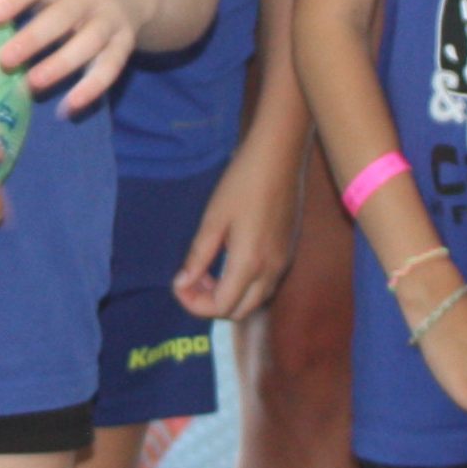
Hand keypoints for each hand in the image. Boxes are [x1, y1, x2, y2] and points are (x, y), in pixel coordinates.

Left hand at [0, 0, 146, 111]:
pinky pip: (110, 67)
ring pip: (89, 41)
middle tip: (4, 60)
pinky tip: (68, 107)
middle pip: (65, 13)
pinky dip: (91, 88)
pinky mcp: (123, 43)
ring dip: (61, 64)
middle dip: (35, 37)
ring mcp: (109, 18)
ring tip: (31, 84)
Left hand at [173, 129, 301, 322]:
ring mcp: (284, 262)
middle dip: (210, 303)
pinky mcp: (288, 251)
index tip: (178, 283)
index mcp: (250, 264)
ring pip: (255, 299)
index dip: (193, 303)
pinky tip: (228, 259)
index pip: (220, 307)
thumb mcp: (213, 219)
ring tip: (207, 269)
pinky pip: (265, 284)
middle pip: (239, 311)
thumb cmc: (242, 182)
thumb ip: (198, 256)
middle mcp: (271, 270)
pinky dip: (244, 284)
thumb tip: (182, 283)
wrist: (279, 156)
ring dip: (229, 294)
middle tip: (191, 278)